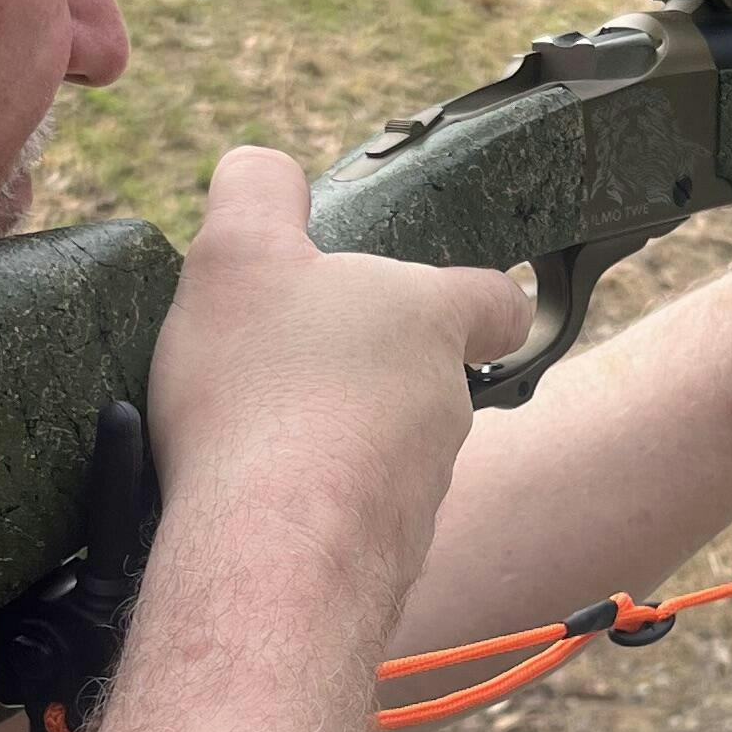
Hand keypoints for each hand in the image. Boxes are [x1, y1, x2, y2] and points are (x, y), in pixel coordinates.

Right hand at [149, 148, 530, 620]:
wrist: (270, 555)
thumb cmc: (262, 393)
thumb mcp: (238, 254)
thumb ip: (256, 192)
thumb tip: (264, 168)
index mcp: (426, 320)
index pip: (493, 298)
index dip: (474, 296)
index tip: (450, 305)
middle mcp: (443, 409)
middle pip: (424, 380)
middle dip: (365, 376)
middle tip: (284, 371)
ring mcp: (420, 494)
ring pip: (388, 456)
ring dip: (333, 447)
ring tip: (251, 444)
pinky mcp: (385, 563)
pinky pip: (351, 524)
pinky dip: (310, 513)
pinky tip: (250, 511)